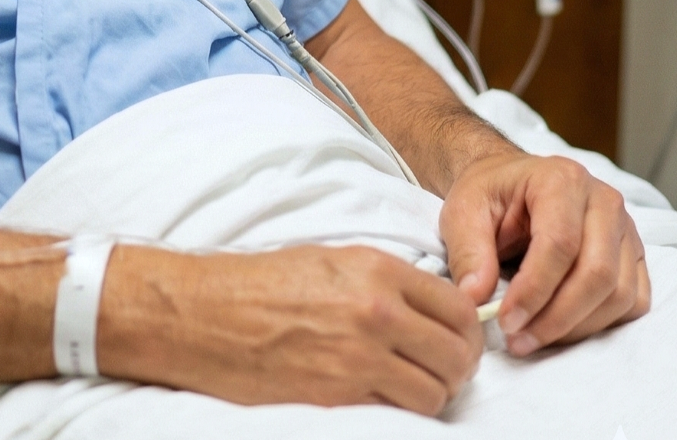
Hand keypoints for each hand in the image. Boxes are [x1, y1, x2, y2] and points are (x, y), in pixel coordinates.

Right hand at [100, 242, 481, 414]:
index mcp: (375, 270)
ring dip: (432, 394)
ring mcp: (360, 357)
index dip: (468, 331)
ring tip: (412, 388)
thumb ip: (385, 283)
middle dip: (457, 368)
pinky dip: (402, 412)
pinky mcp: (341, 396)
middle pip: (457, 354)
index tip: (459, 341)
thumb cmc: (263, 284)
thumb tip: (431, 308)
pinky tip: (385, 400)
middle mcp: (376, 311)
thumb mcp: (332, 261)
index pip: (458, 308)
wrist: (209, 315)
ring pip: (436, 392)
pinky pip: (400, 414)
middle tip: (442, 371)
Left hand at [440, 151, 649, 355]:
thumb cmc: (490, 196)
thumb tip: (475, 299)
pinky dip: (600, 324)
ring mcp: (625, 229)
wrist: (511, 185)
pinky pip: (633, 302)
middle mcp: (603, 201)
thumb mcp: (462, 211)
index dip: (535, 290)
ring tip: (532, 337)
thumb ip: (468, 252)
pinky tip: (561, 327)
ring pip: (618, 293)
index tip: (506, 321)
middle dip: (556, 318)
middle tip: (518, 340)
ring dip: (576, 328)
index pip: (560, 244)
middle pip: (597, 273)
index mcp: (560, 179)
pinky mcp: (634, 256)